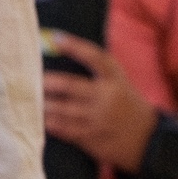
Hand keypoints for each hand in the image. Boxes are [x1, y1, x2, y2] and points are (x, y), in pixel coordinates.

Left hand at [39, 31, 160, 168]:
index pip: (95, 58)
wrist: (148, 140)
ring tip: (29, 98)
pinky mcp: (90, 138)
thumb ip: (100, 72)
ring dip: (43, 104)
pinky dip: (49, 123)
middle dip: (47, 81)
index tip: (57, 38)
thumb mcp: (121, 83)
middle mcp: (106, 98)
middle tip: (31, 77)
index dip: (75, 46)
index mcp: (115, 80)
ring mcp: (97, 120)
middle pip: (70, 85)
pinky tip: (40, 117)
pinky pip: (63, 129)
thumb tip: (66, 53)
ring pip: (62, 109)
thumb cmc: (128, 105)